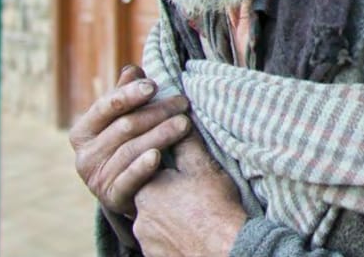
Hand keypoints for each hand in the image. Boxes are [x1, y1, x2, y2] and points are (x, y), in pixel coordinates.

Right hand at [69, 65, 191, 215]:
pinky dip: (142, 167)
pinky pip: (127, 180)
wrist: (130, 191)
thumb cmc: (128, 145)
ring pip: (131, 150)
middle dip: (157, 112)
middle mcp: (85, 156)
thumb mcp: (123, 120)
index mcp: (83, 132)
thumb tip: (132, 70)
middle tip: (183, 103)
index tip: (153, 85)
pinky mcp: (112, 197)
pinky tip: (157, 156)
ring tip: (185, 123)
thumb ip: (126, 95)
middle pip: (124, 127)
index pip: (106, 107)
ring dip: (160, 134)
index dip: (129, 95)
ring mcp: (96, 179)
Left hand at [132, 133, 246, 256]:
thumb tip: (179, 121)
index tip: (186, 172)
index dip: (169, 169)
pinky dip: (173, 236)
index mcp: (146, 189)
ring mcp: (146, 241)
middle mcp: (139, 216)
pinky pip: (161, 242)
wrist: (224, 248)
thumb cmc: (214, 207)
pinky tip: (192, 232)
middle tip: (193, 194)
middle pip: (152, 198)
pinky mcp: (155, 256)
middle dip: (169, 194)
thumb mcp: (203, 167)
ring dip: (170, 217)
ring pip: (156, 221)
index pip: (149, 171)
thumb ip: (185, 144)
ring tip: (195, 214)